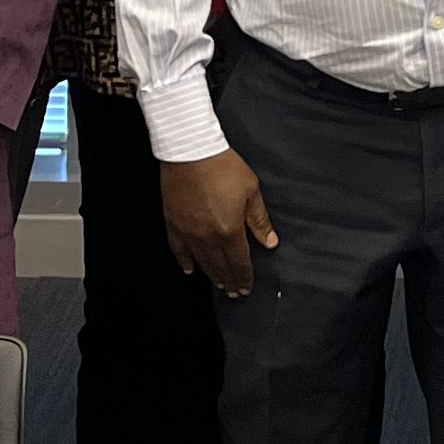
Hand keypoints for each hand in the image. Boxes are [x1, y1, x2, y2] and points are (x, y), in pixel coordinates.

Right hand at [159, 147, 280, 296]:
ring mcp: (188, 232)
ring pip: (201, 262)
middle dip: (229, 280)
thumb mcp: (251, 190)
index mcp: (229, 230)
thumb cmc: (223, 166)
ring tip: (219, 284)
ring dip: (211, 275)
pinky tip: (189, 270)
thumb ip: (259, 220)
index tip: (246, 287)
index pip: (239, 262)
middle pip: (220, 266)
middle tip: (234, 292)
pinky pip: (178, 250)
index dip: (244, 277)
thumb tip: (269, 241)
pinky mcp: (173, 224)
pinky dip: (184, 262)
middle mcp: (207, 237)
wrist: (191, 151)